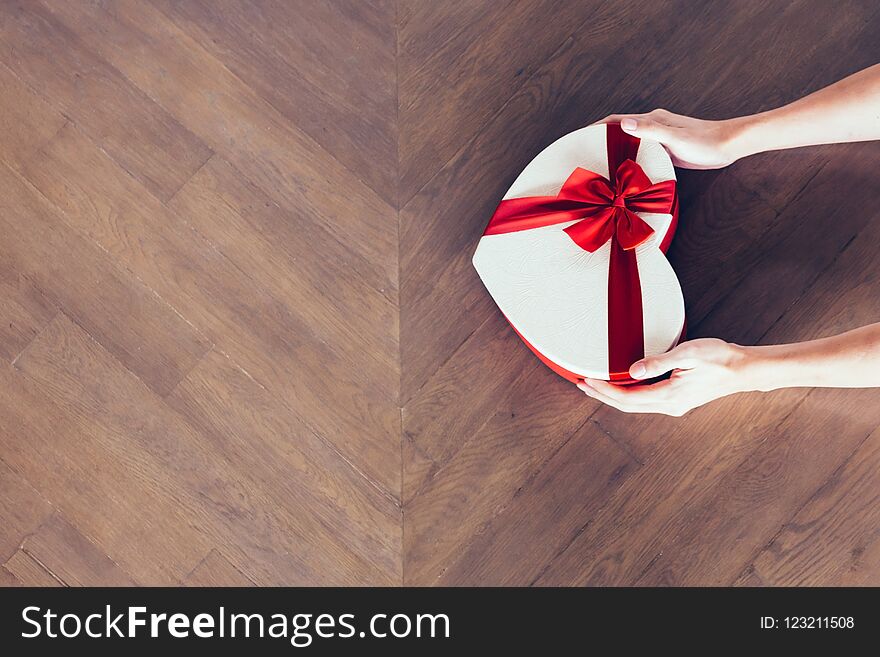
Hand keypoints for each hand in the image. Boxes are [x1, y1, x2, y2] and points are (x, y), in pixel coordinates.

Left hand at [577, 338, 755, 415]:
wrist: (743, 370)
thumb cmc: (720, 358)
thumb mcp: (688, 354)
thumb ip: (659, 362)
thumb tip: (633, 371)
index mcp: (669, 396)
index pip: (627, 397)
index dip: (604, 390)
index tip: (587, 381)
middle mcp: (669, 405)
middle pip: (627, 405)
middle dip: (602, 395)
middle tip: (581, 385)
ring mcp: (673, 405)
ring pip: (635, 404)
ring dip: (613, 396)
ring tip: (594, 386)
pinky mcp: (676, 400)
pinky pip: (644, 400)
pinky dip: (627, 394)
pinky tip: (620, 387)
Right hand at [597, 109, 746, 169]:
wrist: (729, 145)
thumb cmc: (705, 141)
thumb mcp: (674, 137)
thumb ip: (649, 130)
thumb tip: (623, 123)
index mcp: (652, 119)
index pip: (617, 120)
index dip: (597, 128)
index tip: (580, 136)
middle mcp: (653, 126)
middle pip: (621, 132)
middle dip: (602, 141)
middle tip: (586, 155)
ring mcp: (659, 138)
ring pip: (631, 144)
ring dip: (616, 153)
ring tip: (601, 167)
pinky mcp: (666, 150)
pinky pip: (642, 154)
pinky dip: (631, 161)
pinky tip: (626, 174)